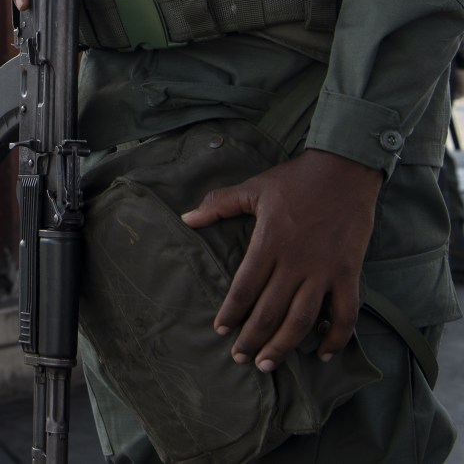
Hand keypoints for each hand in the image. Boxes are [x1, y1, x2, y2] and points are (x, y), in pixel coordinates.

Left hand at [181, 149, 382, 371]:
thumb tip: (186, 218)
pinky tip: (321, 354)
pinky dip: (335, 337)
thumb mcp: (253, 189)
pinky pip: (345, 313)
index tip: (220, 330)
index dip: (231, 313)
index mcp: (268, 243)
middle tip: (240, 358)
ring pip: (302, 319)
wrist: (344, 169)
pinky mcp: (348, 272)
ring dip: (283, 346)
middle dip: (251, 339)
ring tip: (267, 365)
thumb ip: (218, 205)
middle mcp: (295, 262)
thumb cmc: (295, 179)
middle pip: (269, 311)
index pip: (244, 288)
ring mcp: (324, 269)